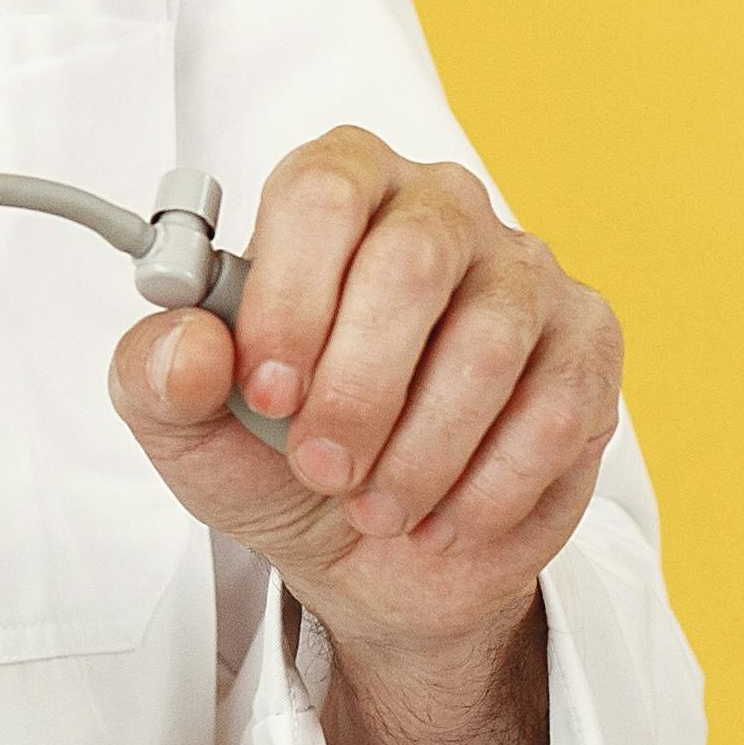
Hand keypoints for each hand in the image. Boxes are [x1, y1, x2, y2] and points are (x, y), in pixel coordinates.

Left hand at [107, 125, 619, 665]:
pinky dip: (486, 487)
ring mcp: (524, 271)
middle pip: (413, 261)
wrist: (375, 553)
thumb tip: (188, 343)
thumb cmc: (279, 459)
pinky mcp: (586, 343)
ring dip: (421, 452)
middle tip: (321, 468)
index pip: (321, 193)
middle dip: (359, 389)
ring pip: (488, 343)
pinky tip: (443, 516)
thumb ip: (157, 377)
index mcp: (336, 191)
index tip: (266, 392)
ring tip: (374, 508)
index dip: (292, 296)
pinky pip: (554, 409)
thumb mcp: (191, 433)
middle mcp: (438, 207)